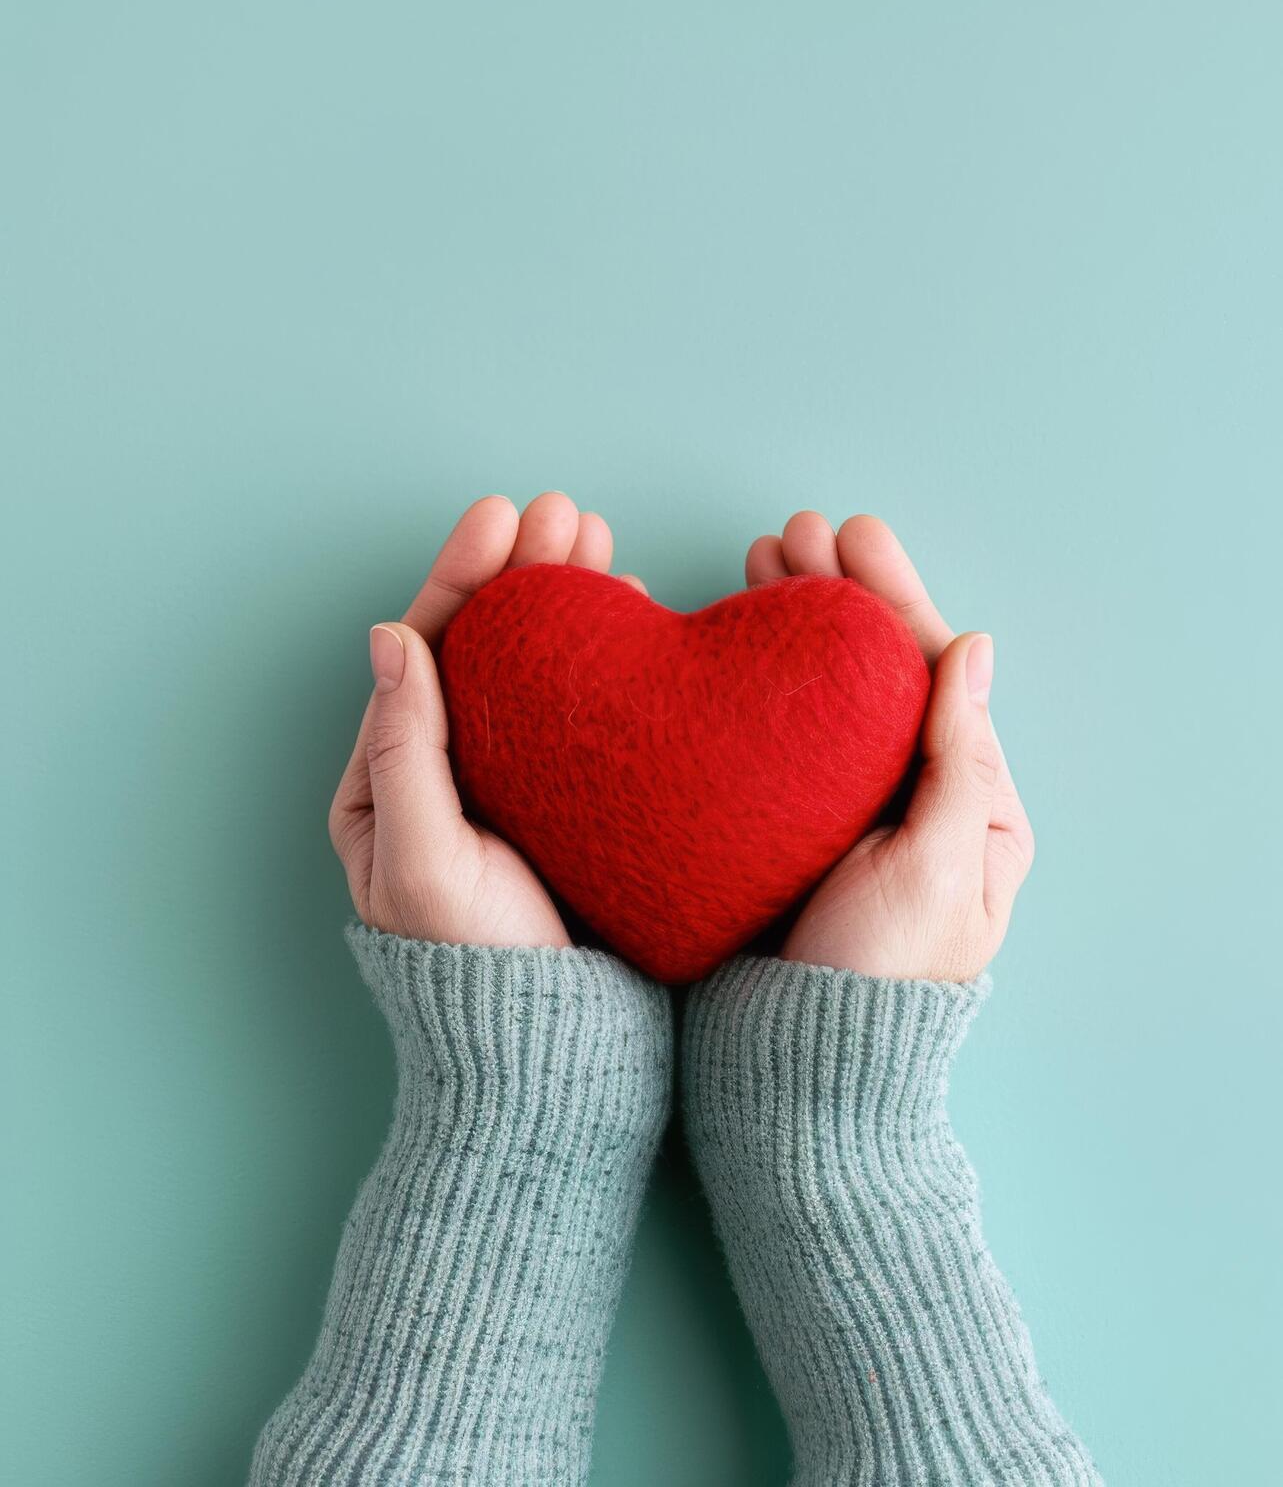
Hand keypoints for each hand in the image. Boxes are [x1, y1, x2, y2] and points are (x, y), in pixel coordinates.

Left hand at [330, 492, 630, 947]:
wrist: (556, 1054)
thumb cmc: (479, 969)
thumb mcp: (426, 864)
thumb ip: (409, 751)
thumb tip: (391, 637)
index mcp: (391, 778)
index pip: (424, 651)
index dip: (461, 577)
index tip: (502, 516)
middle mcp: (449, 770)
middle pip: (484, 645)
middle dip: (522, 572)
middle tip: (570, 514)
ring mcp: (515, 783)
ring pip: (536, 667)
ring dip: (566, 600)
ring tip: (602, 544)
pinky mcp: (576, 801)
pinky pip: (584, 708)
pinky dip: (605, 655)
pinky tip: (632, 614)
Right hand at [745, 514, 1034, 981]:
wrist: (801, 1068)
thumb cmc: (882, 977)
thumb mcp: (935, 864)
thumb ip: (956, 756)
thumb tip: (975, 647)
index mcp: (970, 798)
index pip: (933, 670)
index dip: (891, 597)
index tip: (851, 537)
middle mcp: (912, 792)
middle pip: (875, 668)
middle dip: (835, 595)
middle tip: (787, 535)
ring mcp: (846, 807)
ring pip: (824, 689)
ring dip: (794, 622)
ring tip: (757, 562)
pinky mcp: (788, 826)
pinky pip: (780, 732)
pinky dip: (758, 678)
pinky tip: (730, 638)